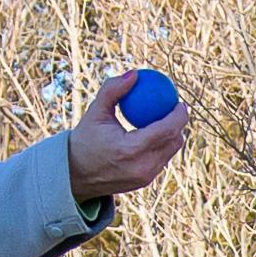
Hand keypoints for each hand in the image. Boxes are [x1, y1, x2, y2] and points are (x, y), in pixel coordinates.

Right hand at [65, 69, 189, 199]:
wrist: (75, 173)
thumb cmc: (85, 139)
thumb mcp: (95, 111)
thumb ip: (113, 90)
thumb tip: (134, 74)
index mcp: (131, 149)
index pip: (167, 130)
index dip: (179, 115)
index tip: (179, 102)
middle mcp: (141, 166)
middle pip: (174, 141)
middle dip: (179, 123)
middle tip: (173, 108)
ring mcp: (144, 177)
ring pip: (171, 151)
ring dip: (172, 135)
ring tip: (164, 119)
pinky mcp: (144, 182)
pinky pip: (162, 160)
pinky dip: (162, 146)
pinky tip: (156, 134)